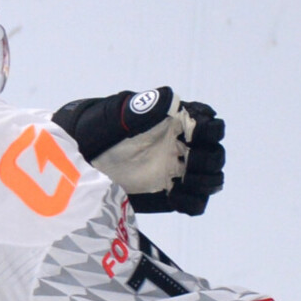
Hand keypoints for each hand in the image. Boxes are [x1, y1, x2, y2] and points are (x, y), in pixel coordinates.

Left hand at [52, 88, 226, 214]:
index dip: (210, 129)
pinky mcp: (171, 194)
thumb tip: (169, 97)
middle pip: (216, 155)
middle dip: (208, 159)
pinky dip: (192, 202)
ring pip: (212, 179)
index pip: (210, 124)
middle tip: (189, 161)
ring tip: (183, 181)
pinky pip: (196, 203)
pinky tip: (173, 197)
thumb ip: (143, 107)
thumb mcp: (118, 116)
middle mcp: (183, 147)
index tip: (195, 134)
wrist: (84, 159)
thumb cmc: (101, 130)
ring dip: (205, 181)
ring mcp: (179, 172)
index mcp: (178, 123)